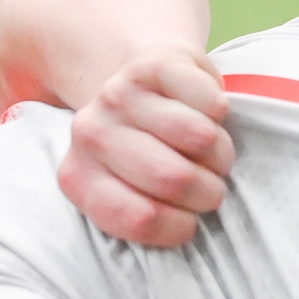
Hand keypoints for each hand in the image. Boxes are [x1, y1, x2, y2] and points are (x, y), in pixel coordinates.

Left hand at [59, 44, 232, 248]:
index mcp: (76, 177)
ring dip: (220, 155)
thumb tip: (183, 234)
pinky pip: (211, 102)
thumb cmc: (142, 154)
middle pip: (173, 178)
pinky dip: (222, 115)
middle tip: (210, 190)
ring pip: (199, 139)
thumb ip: (139, 216)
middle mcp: (88, 134)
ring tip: (213, 157)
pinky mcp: (153, 64)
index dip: (179, 228)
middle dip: (207, 193)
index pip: (139, 219)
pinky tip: (209, 117)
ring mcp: (117, 95)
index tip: (190, 225)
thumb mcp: (126, 193)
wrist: (140, 86)